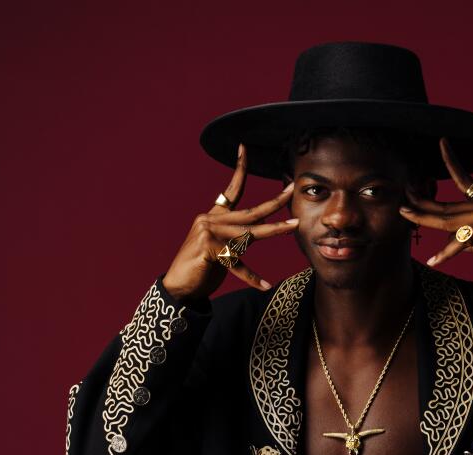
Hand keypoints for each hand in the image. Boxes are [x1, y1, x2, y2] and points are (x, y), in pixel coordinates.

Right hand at [162, 143, 298, 301]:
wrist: (179, 288)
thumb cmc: (201, 269)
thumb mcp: (221, 248)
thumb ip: (236, 237)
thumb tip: (256, 232)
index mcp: (214, 217)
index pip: (231, 190)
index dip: (239, 169)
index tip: (244, 148)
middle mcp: (210, 221)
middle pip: (250, 211)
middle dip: (275, 201)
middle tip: (292, 188)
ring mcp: (209, 235)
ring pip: (250, 233)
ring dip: (275, 230)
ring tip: (294, 225)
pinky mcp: (209, 251)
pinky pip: (238, 264)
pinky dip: (252, 277)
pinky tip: (265, 285)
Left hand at [399, 138, 472, 278]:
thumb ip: (462, 237)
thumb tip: (443, 243)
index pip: (463, 177)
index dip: (451, 160)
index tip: (441, 142)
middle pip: (446, 204)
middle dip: (421, 202)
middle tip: (402, 199)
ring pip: (447, 219)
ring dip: (423, 219)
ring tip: (405, 215)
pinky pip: (461, 241)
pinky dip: (446, 253)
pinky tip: (433, 260)